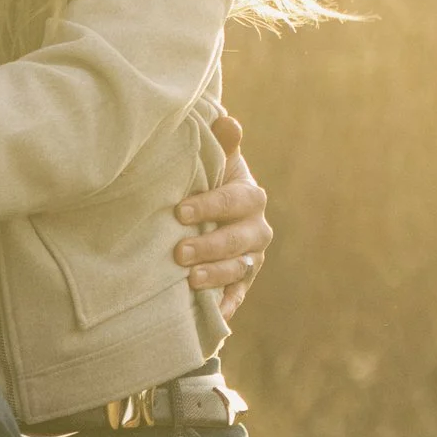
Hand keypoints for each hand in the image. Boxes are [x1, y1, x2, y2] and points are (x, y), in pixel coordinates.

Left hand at [174, 107, 271, 321]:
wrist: (211, 213)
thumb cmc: (207, 180)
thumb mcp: (213, 161)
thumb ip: (220, 143)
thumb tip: (225, 119)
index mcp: (250, 197)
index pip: (234, 201)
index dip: (210, 206)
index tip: (180, 211)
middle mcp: (257, 229)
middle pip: (237, 240)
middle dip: (209, 247)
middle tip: (179, 252)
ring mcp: (251, 259)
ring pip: (239, 270)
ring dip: (216, 276)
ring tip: (189, 281)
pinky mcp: (242, 283)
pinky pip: (238, 296)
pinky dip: (227, 307)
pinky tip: (214, 316)